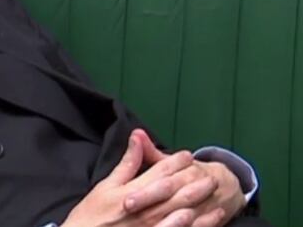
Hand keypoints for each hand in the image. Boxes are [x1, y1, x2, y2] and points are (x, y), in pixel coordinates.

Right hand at [61, 131, 223, 226]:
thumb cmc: (92, 213)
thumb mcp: (105, 186)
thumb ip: (126, 164)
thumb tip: (137, 139)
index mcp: (132, 192)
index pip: (160, 173)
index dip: (175, 162)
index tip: (188, 155)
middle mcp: (145, 210)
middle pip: (176, 192)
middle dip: (194, 180)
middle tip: (211, 174)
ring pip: (184, 212)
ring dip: (201, 200)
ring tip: (214, 191)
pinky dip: (199, 224)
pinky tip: (211, 218)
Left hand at [122, 130, 245, 225]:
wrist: (227, 186)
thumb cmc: (191, 173)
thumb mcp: (173, 162)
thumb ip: (151, 152)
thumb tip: (136, 134)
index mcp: (185, 169)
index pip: (162, 175)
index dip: (144, 188)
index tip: (125, 197)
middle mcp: (195, 184)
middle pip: (170, 192)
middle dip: (149, 199)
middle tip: (128, 205)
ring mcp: (203, 203)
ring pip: (183, 211)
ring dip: (165, 217)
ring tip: (146, 222)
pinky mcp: (209, 218)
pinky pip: (198, 225)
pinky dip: (187, 226)